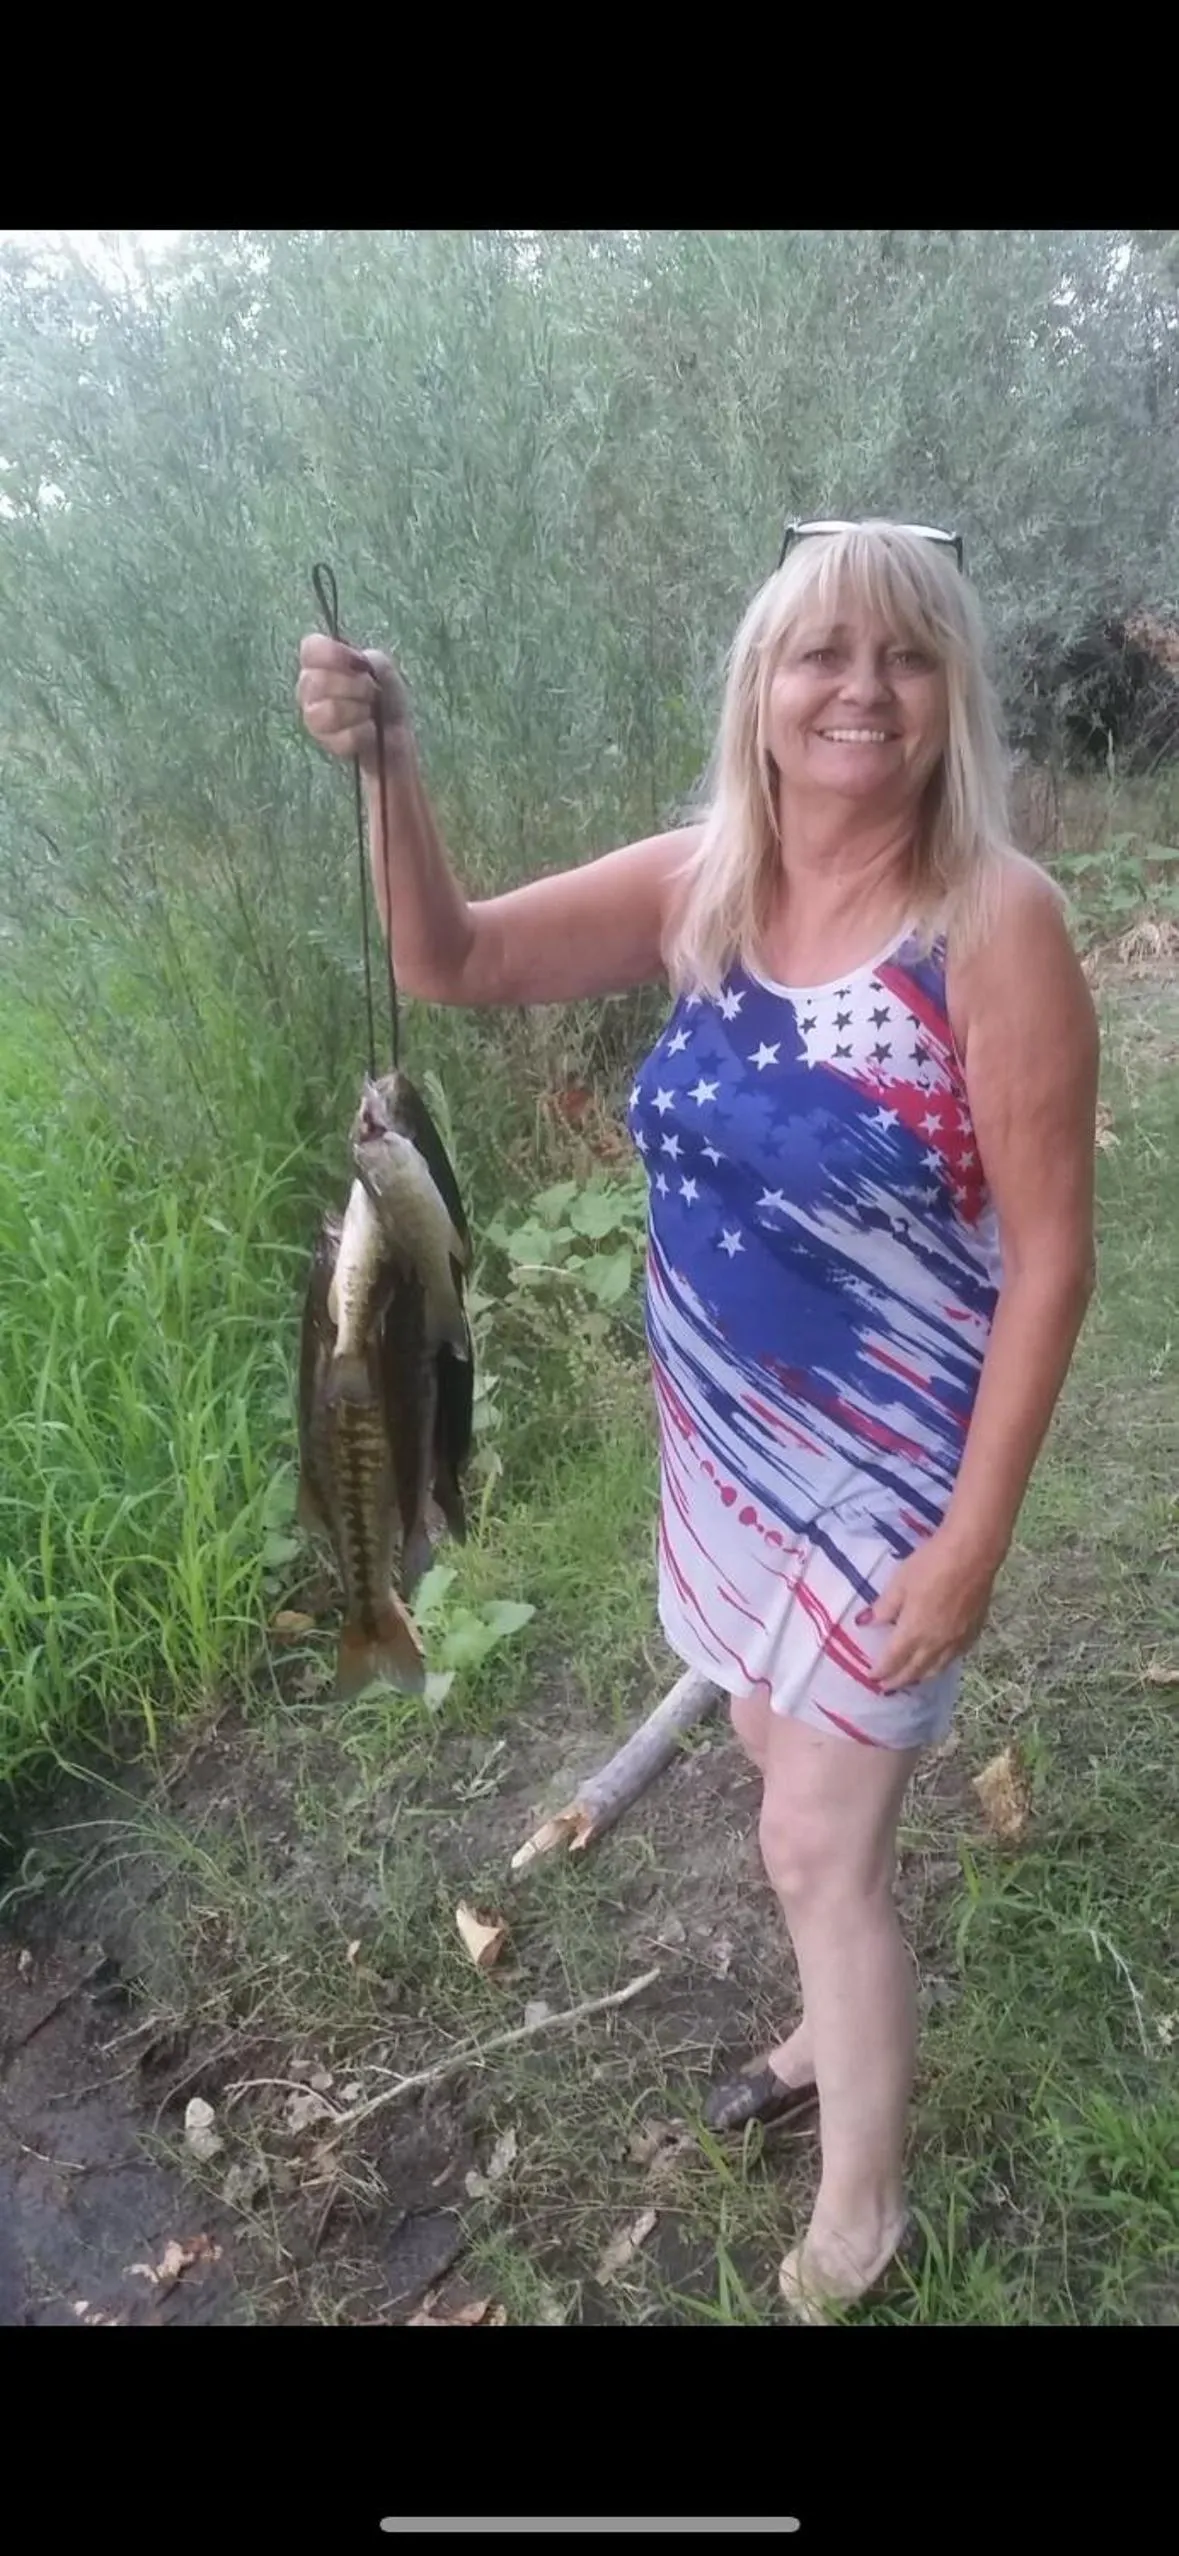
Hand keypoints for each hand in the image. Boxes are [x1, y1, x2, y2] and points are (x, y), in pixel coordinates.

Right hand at [296, 634, 411, 776]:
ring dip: (360, 710)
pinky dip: (366, 732)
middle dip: (357, 686)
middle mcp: (309, 690)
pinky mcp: (329, 744)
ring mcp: (314, 719)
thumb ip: (364, 657)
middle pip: (320, 681)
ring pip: (331, 710)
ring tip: (369, 711)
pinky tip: (370, 730)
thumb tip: (353, 661)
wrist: (395, 731)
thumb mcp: (379, 665)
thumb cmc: (383, 694)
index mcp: (318, 665)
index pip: (310, 649)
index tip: (359, 662)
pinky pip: (347, 736)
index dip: (334, 653)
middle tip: (371, 692)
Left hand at [865, 1527, 998, 1692]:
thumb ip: (884, 1607)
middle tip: (887, 1687)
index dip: (881, 1671)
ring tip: (911, 1679)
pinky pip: (955, 1658)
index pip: (893, 1660)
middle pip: (914, 1671)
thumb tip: (866, 1623)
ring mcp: (957, 1641)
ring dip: (920, 1677)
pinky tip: (939, 1661)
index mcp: (913, 1632)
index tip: (872, 1677)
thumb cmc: (931, 1564)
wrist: (973, 1553)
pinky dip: (942, 1665)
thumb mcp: (899, 1582)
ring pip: (937, 1669)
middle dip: (898, 1680)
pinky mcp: (973, 1632)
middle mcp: (935, 1644)